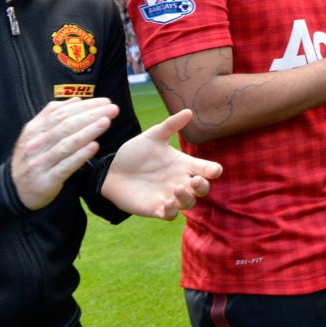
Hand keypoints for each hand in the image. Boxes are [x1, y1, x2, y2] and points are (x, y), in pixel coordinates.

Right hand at [11, 97, 120, 210]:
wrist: (16, 191)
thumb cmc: (33, 158)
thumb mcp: (35, 135)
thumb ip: (51, 115)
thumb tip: (75, 100)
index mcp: (33, 131)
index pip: (61, 114)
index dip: (84, 106)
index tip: (105, 102)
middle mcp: (35, 145)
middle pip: (66, 126)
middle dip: (91, 115)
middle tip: (112, 109)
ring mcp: (39, 163)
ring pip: (67, 144)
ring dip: (88, 131)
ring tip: (106, 122)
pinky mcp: (46, 180)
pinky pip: (65, 166)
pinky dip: (80, 155)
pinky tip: (94, 146)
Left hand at [102, 109, 222, 219]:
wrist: (111, 171)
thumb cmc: (134, 153)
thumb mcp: (152, 137)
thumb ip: (170, 126)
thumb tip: (188, 111)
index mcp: (183, 165)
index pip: (206, 169)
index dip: (213, 170)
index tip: (214, 170)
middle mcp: (180, 181)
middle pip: (202, 189)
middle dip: (203, 186)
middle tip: (195, 180)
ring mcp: (169, 196)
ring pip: (189, 203)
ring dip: (187, 198)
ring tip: (177, 187)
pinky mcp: (155, 208)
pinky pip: (170, 215)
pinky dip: (172, 211)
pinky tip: (167, 203)